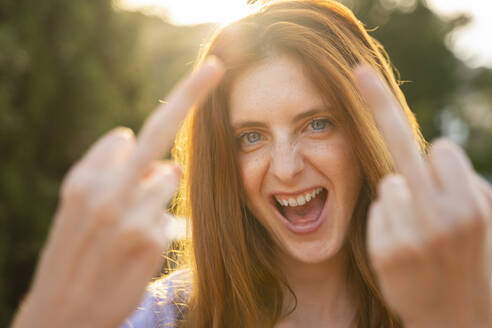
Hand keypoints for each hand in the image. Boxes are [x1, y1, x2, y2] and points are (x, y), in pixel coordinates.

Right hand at [11, 57, 223, 327]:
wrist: (63, 312)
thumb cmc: (74, 251)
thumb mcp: (76, 206)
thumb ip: (110, 171)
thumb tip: (159, 157)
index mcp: (84, 178)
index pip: (128, 138)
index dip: (143, 138)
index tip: (184, 95)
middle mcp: (107, 190)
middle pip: (157, 132)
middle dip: (189, 95)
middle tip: (216, 68)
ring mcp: (132, 215)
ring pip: (167, 177)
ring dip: (157, 191)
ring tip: (127, 225)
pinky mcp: (153, 239)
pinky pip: (169, 213)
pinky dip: (158, 222)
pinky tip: (136, 247)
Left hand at [354, 65, 491, 327]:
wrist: (460, 321)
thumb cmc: (470, 262)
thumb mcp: (482, 220)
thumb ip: (460, 183)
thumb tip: (435, 150)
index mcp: (473, 204)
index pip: (442, 149)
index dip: (438, 161)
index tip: (428, 152)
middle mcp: (444, 215)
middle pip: (403, 142)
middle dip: (380, 103)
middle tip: (360, 72)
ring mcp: (413, 234)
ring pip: (389, 183)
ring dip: (400, 199)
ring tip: (419, 232)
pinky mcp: (387, 251)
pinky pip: (378, 211)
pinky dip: (388, 221)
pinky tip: (405, 248)